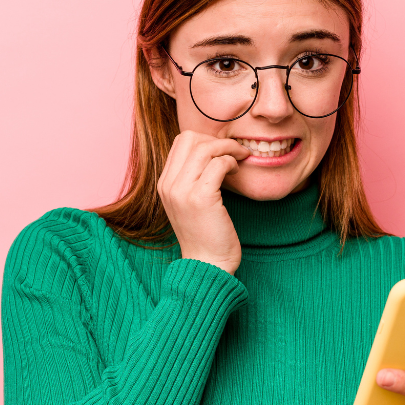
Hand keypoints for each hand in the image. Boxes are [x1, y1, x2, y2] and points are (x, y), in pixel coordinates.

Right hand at [157, 130, 250, 274]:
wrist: (207, 265)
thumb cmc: (205, 235)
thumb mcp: (189, 203)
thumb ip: (192, 179)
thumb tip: (212, 153)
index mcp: (164, 184)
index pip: (181, 142)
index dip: (205, 140)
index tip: (222, 151)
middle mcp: (169, 185)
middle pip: (190, 138)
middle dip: (217, 140)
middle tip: (235, 152)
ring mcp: (182, 191)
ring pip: (205, 148)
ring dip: (229, 149)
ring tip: (240, 159)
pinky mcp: (201, 198)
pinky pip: (218, 164)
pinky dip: (231, 162)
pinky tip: (237, 172)